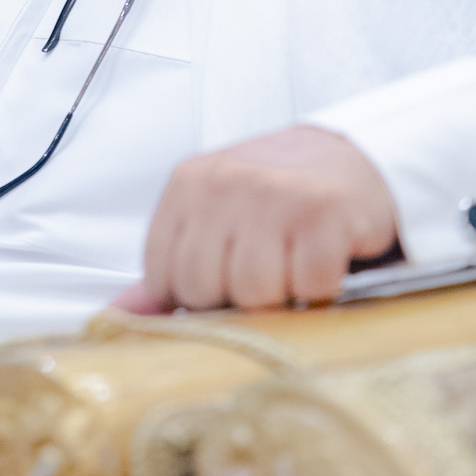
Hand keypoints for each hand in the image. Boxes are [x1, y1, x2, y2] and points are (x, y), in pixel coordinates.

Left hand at [119, 125, 397, 313]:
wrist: (356, 158)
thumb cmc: (278, 198)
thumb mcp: (215, 216)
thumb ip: (171, 263)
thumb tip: (118, 317)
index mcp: (188, 183)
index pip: (163, 277)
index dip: (195, 297)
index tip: (226, 282)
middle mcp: (225, 182)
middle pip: (204, 290)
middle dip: (237, 299)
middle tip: (266, 274)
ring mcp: (274, 194)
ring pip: (254, 292)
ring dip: (281, 296)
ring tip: (294, 267)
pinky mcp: (323, 212)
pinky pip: (309, 285)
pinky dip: (321, 288)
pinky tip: (325, 262)